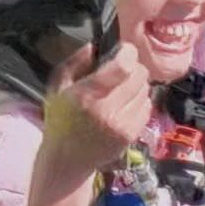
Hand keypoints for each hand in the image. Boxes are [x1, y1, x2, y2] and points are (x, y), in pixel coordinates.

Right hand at [36, 40, 154, 186]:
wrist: (67, 159)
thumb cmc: (61, 119)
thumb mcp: (57, 86)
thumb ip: (75, 63)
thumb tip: (95, 46)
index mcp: (87, 95)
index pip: (123, 67)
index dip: (128, 53)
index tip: (123, 50)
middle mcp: (107, 110)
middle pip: (139, 75)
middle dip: (133, 67)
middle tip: (122, 69)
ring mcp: (122, 124)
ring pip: (145, 90)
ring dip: (136, 84)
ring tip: (122, 89)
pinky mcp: (131, 135)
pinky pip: (147, 106)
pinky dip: (139, 101)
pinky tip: (125, 104)